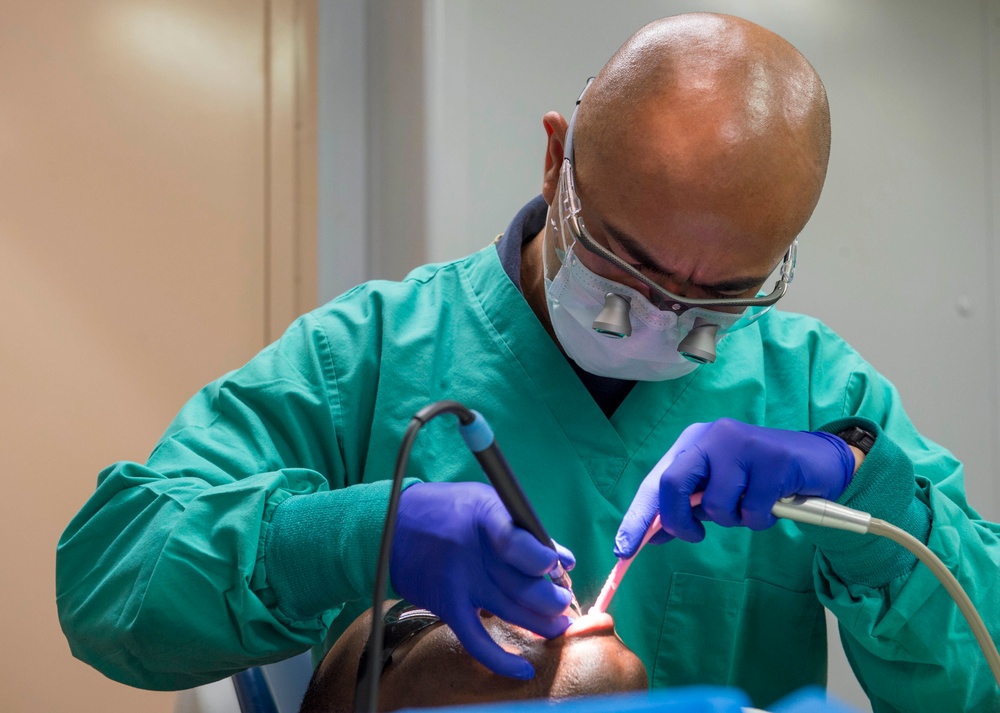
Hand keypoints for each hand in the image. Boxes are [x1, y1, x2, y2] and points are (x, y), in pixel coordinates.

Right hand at [390, 481, 574, 678]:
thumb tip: (565, 560)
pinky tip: (522, 669)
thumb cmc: (449, 509)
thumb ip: (524, 530)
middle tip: (563, 603)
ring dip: (542, 624)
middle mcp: (473, 552)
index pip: (521, 544)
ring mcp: (460, 582)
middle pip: (524, 586)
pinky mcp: (447, 606)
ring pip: (511, 613)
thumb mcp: (486, 501)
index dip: (545, 559)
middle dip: (553, 600)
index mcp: (485, 517)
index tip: (559, 566)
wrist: (392, 523)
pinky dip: (501, 659)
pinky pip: (476, 640)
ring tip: (557, 625)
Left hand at [615, 419, 855, 555]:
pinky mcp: (772, 460)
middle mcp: (712, 437)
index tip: (623, 549)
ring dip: (734, 518)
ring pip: (717, 505)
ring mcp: (742, 445)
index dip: (638, 516)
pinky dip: (761, 519)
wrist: (817, 461)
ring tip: (752, 503)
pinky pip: (752, 512)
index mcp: (693, 443)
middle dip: (679, 520)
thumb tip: (653, 535)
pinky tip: (774, 501)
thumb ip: (688, 506)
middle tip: (696, 534)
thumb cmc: (759, 478)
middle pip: (673, 484)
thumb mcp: (718, 489)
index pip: (656, 481)